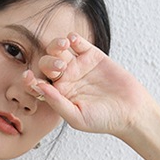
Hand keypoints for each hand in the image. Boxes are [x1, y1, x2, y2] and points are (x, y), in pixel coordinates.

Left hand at [23, 32, 159, 137]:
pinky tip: (73, 41)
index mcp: (57, 95)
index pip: (37, 84)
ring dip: (56, 46)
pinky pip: (78, 43)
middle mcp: (65, 79)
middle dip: (48, 62)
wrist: (131, 112)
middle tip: (59, 67)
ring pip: (59, 50)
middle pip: (46, 64)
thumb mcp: (77, 117)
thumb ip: (57, 103)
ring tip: (64, 47)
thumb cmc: (103, 120)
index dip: (29, 79)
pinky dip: (73, 38)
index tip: (28, 77)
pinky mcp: (93, 56)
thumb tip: (39, 87)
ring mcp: (78, 66)